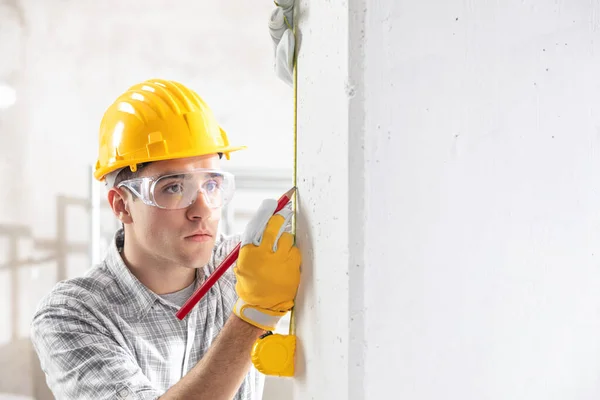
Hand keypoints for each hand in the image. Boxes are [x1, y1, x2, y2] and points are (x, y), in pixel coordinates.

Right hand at [232, 199, 300, 330]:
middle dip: (279, 219)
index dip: (266, 212)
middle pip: (274, 227)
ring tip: (280, 251)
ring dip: (285, 240)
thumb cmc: (251, 281)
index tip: (272, 204)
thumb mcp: (243, 262)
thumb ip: (253, 244)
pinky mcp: (292, 267)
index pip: (257, 224)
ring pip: (287, 238)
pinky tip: (286, 261)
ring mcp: (280, 261)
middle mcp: (264, 254)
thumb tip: (265, 220)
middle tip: (282, 215)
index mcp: (249, 252)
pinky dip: (292, 252)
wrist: (260, 305)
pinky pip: (295, 251)